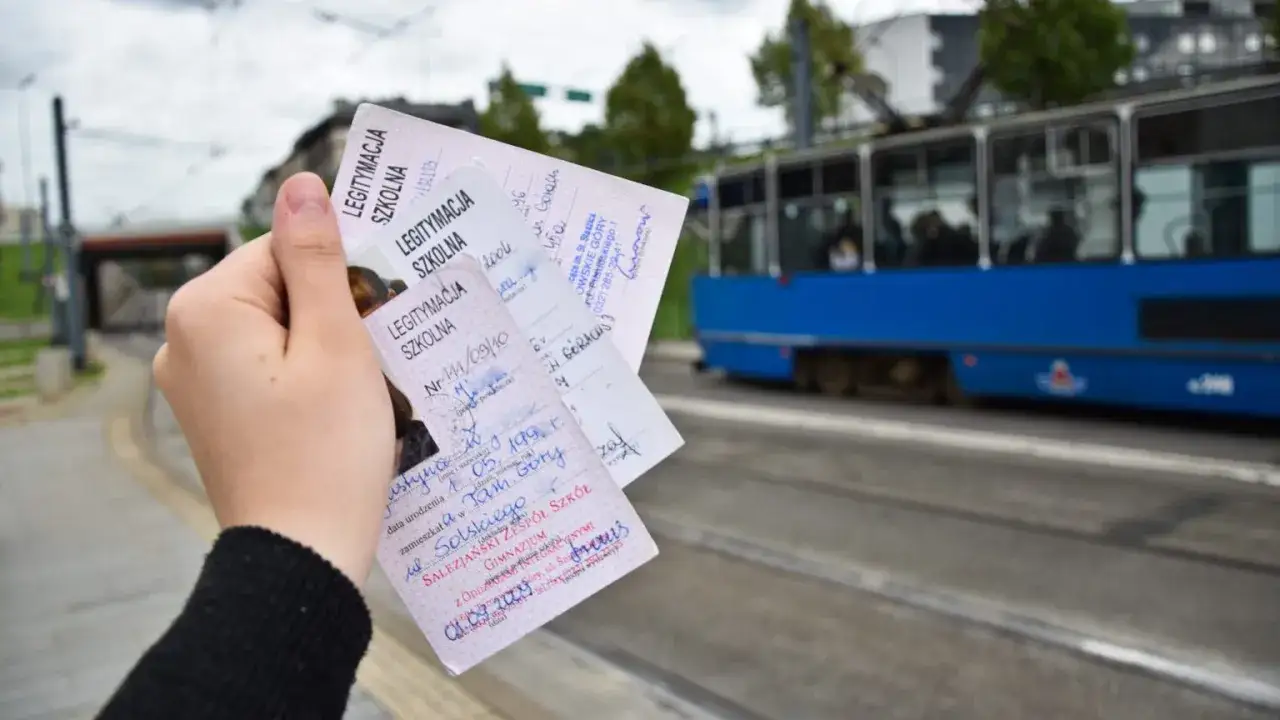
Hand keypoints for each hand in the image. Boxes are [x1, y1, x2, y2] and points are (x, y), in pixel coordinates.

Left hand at [154, 172, 395, 587]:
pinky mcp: (215, 414)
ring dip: (327, 348)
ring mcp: (195, 381)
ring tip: (359, 392)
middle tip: (374, 359)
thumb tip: (303, 187)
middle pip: (278, 287)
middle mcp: (185, 340)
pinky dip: (307, 378)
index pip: (283, 247)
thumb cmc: (325, 452)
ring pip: (278, 329)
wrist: (301, 556)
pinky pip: (267, 369)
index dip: (341, 277)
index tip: (377, 317)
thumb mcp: (336, 344)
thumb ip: (317, 260)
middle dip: (334, 313)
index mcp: (206, 309)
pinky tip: (338, 411)